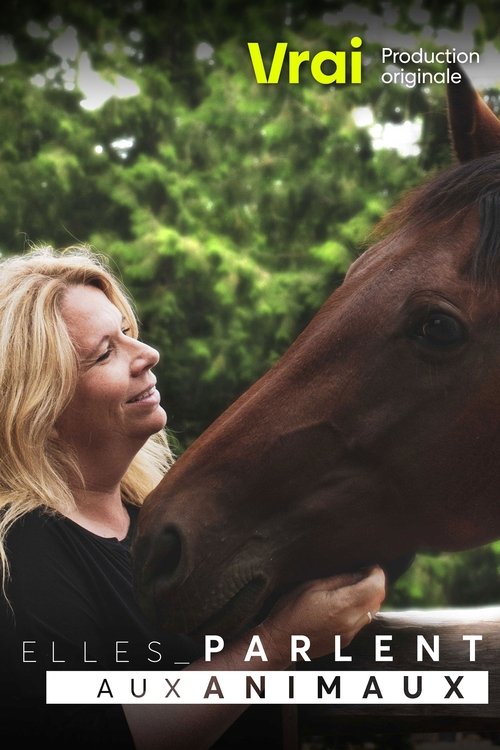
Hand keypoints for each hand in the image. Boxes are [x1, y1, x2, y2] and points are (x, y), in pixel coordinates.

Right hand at [257, 566, 385, 664]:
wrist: (281, 642)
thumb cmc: (291, 610)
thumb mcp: (312, 586)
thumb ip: (339, 580)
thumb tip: (359, 573)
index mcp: (343, 605)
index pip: (376, 587)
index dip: (376, 573)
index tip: (370, 565)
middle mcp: (351, 622)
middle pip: (378, 599)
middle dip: (375, 584)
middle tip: (363, 572)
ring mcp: (350, 634)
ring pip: (373, 612)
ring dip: (369, 597)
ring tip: (355, 586)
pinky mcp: (346, 641)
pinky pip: (363, 622)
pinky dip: (361, 609)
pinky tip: (346, 603)